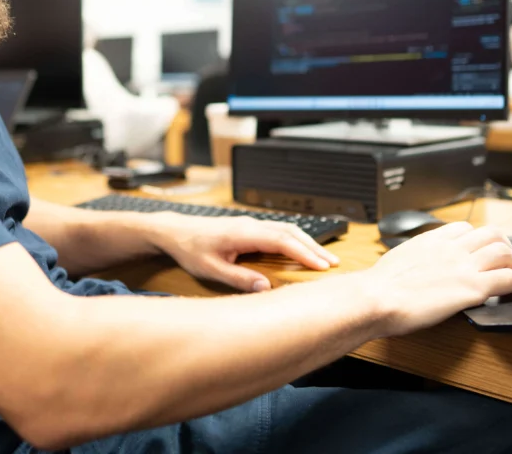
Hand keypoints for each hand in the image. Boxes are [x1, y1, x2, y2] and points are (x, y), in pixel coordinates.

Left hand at [150, 214, 338, 291]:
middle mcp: (251, 225)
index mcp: (244, 233)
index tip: (322, 266)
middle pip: (291, 232)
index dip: (304, 253)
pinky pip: (279, 230)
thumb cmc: (191, 250)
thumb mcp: (211, 269)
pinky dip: (296, 240)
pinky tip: (304, 250)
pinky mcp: (250, 227)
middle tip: (334, 264)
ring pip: (287, 229)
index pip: (282, 241)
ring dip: (307, 242)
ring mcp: (251, 224)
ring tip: (326, 259)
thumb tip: (265, 288)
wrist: (176, 231)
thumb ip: (238, 278)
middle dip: (314, 247)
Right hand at [363, 222, 511, 337]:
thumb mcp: (397, 261)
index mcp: (432, 240)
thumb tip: (414, 267)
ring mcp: (464, 266)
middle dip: (506, 245)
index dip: (479, 238)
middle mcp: (451, 248)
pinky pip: (510, 279)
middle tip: (510, 260)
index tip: (483, 248)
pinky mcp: (473, 288)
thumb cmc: (379, 287)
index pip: (465, 228)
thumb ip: (413, 259)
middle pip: (492, 234)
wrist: (376, 298)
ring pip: (505, 253)